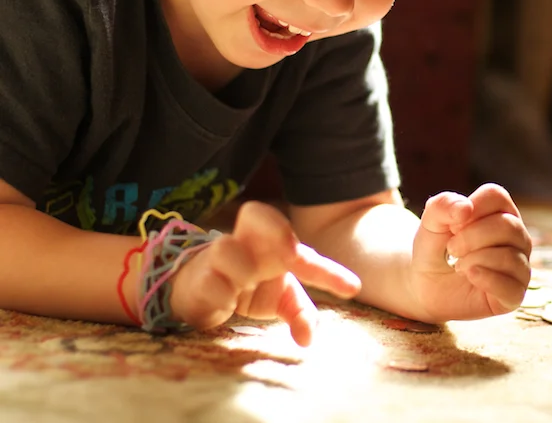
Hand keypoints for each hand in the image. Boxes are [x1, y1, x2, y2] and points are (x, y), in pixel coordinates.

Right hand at [168, 201, 360, 345]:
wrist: (197, 289)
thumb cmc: (247, 286)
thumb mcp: (280, 299)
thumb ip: (300, 313)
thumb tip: (308, 339)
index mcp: (274, 245)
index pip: (305, 251)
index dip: (330, 271)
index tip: (353, 289)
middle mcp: (247, 244)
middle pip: (255, 213)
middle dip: (275, 229)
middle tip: (292, 254)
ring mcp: (219, 258)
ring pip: (226, 247)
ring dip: (242, 268)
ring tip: (245, 286)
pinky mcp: (197, 278)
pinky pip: (207, 279)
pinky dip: (220, 292)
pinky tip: (226, 303)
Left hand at [409, 184, 531, 321]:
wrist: (426, 286)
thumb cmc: (435, 250)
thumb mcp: (431, 223)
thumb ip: (443, 206)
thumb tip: (466, 208)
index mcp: (500, 212)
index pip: (497, 196)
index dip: (472, 208)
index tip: (453, 224)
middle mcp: (517, 237)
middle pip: (508, 226)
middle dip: (471, 237)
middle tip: (452, 249)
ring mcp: (519, 266)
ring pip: (510, 256)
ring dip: (474, 259)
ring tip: (459, 266)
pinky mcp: (514, 295)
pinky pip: (511, 287)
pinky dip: (486, 279)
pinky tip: (470, 276)